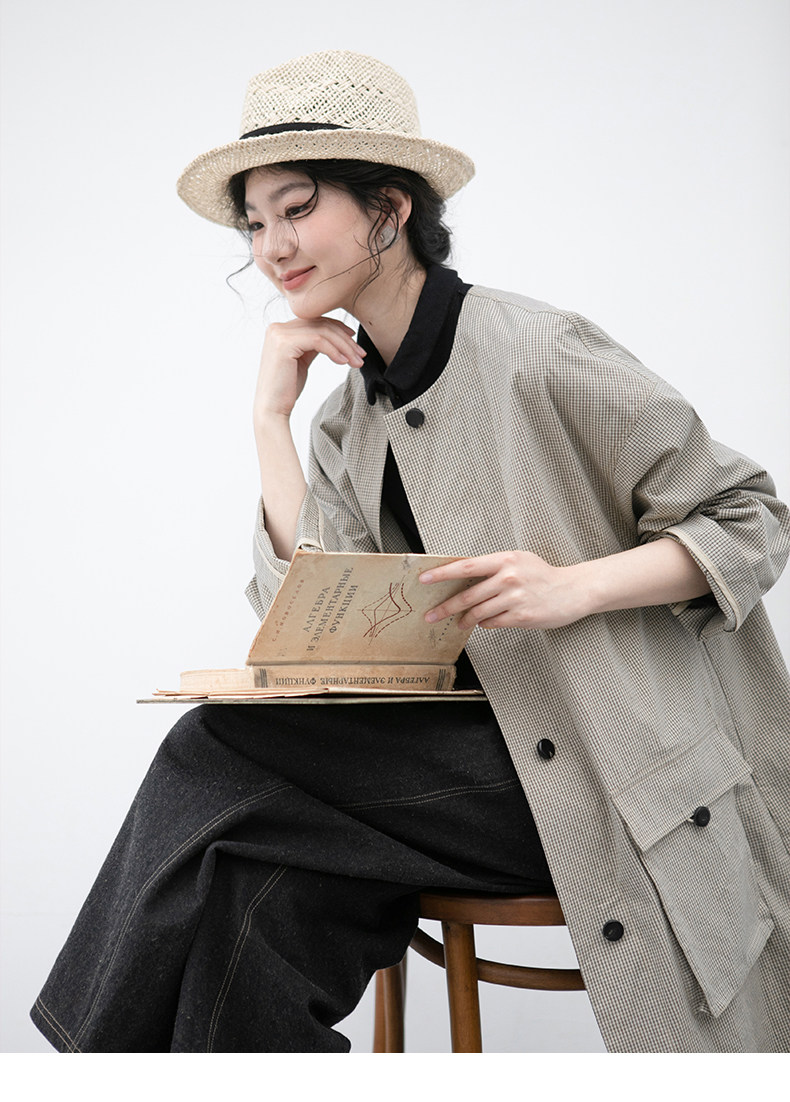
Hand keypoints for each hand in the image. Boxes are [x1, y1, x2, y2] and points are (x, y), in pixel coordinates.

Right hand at [253, 317, 365, 423]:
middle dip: (345, 339)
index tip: (354, 342)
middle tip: (361, 355)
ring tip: (356, 361)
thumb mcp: (302, 361)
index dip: (338, 329)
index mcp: (280, 330)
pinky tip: (343, 362)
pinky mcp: (284, 343)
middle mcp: (277, 328)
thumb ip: (312, 345)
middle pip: (320, 324)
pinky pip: (318, 340)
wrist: (272, 410)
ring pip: (322, 331)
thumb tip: (334, 336)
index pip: (315, 321)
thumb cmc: (286, 390)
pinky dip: (334, 350)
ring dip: (344, 346)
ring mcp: (279, 334)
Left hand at [420, 551, 586, 630]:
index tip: (424, 579)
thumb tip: (463, 576)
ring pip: (477, 613)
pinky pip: (492, 623)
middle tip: (431, 615)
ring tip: (460, 622)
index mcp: (504, 560)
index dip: (442, 574)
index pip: (465, 567)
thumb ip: (492, 567)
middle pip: (466, 596)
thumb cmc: (542, 575)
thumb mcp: (518, 561)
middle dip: (444, 608)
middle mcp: (507, 578)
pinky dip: (485, 624)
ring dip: (465, 620)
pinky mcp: (521, 617)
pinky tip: (486, 622)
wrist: (572, 590)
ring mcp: (514, 598)